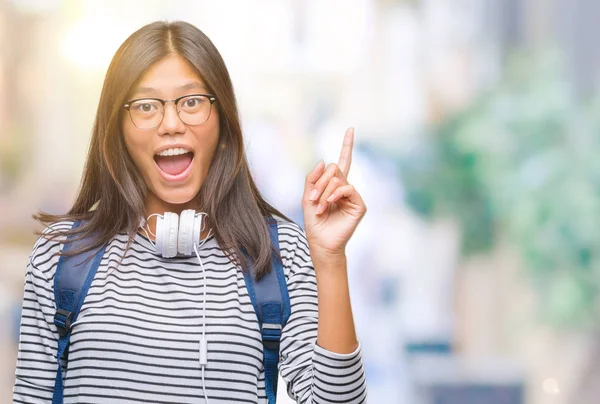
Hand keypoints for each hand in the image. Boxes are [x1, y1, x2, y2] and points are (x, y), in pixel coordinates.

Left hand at [302, 128, 366, 258]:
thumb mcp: (307, 197)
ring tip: (319, 207)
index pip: (343, 161)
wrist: (320, 242)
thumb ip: (312, 179)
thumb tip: (322, 162)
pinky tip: (329, 204)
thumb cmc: (314, 222)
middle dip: (320, 182)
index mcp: (334, 185)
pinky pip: (347, 188)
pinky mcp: (359, 205)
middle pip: (334, 169)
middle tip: (313, 199)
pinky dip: (335, 195)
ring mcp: (353, 196)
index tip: (350, 129)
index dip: (347, 145)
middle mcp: (345, 188)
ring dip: (324, 192)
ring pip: (338, 179)